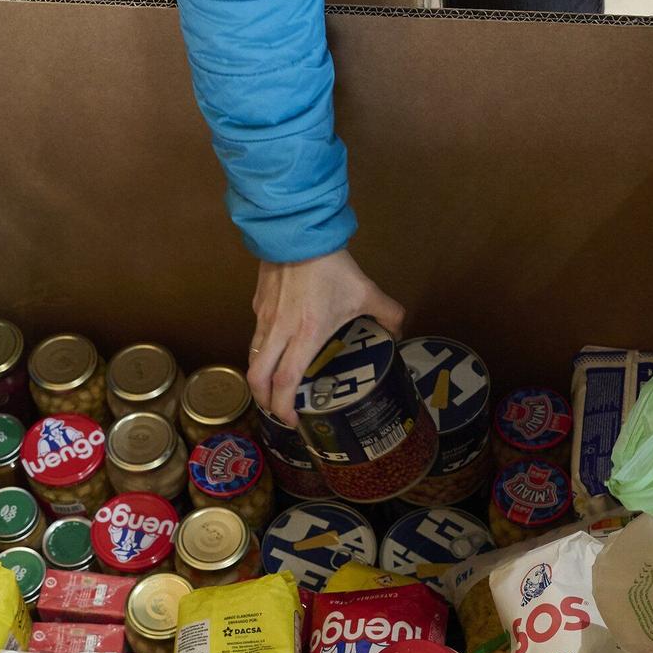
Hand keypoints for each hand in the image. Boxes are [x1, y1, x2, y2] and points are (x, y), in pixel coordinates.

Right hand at [248, 249, 404, 424]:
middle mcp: (279, 331)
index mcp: (305, 335)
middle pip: (257, 377)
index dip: (283, 407)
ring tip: (273, 385)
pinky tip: (278, 346)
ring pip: (253, 357)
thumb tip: (399, 332)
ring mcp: (264, 317)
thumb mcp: (367, 292)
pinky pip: (257, 333)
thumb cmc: (332, 266)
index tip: (291, 420)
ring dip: (260, 376)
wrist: (300, 231)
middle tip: (277, 408)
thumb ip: (388, 314)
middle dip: (263, 400)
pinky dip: (263, 349)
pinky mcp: (257, 303)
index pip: (285, 381)